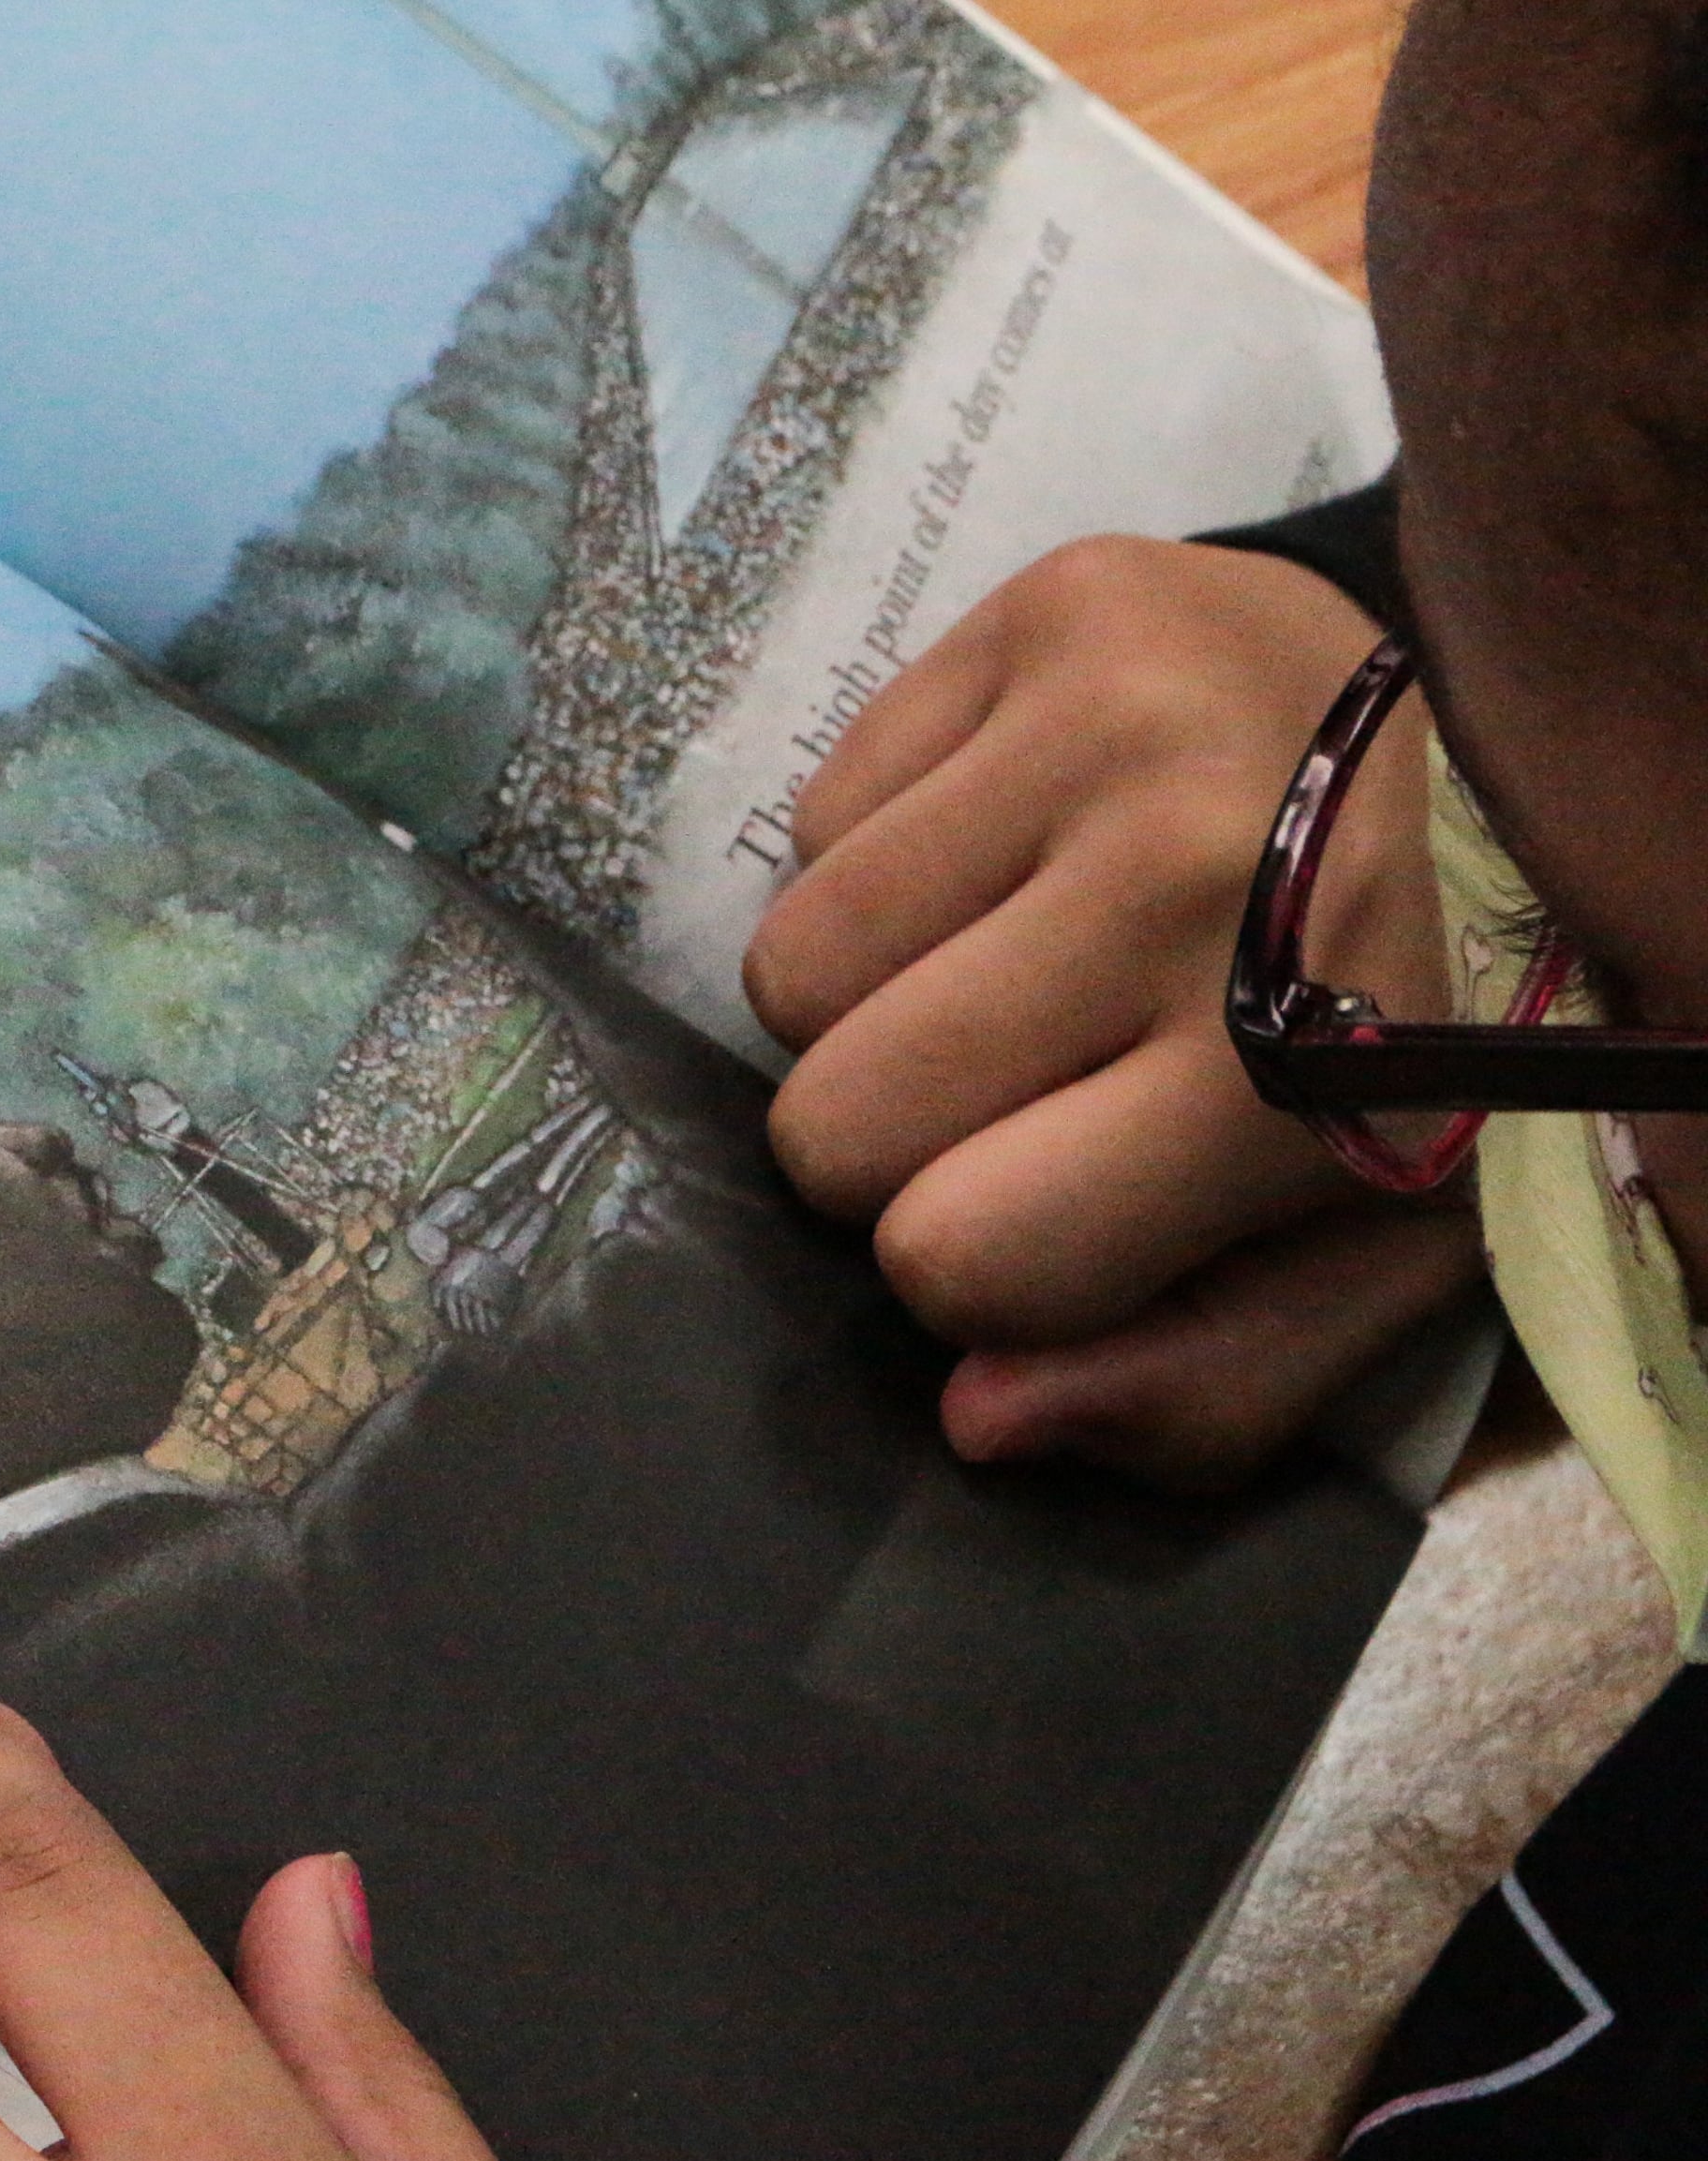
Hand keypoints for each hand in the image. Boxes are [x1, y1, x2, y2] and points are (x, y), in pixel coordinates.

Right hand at [741, 535, 1481, 1484]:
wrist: (1512, 750)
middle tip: (1020, 1076)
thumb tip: (975, 1415)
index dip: (974, 1260)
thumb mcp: (1370, 1259)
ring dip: (869, 993)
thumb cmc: (1413, 1031)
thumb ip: (1197, 1389)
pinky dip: (886, 851)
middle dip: (892, 1135)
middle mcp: (1190, 881)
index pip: (956, 1255)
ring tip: (1014, 947)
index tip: (1053, 1201)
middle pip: (834, 1123)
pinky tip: (1020, 837)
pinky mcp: (1054, 605)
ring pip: (788, 971)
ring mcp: (1110, 723)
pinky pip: (815, 814)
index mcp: (1282, 1076)